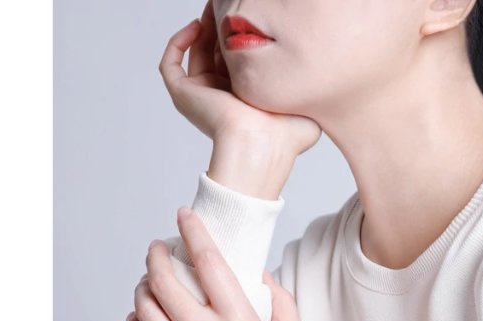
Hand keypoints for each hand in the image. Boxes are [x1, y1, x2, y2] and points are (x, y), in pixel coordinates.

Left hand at [122, 207, 309, 320]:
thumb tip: (257, 272)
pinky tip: (139, 319)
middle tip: (158, 250)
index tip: (185, 216)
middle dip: (156, 256)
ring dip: (142, 288)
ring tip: (148, 285)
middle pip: (164, 280)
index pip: (207, 261)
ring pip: (144, 309)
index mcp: (239, 320)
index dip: (193, 231)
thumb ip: (280, 298)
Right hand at [159, 0, 320, 158]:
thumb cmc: (284, 137)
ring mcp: (201, 95)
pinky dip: (177, 42)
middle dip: (219, 27)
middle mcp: (221, 96)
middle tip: (227, 7)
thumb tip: (312, 77)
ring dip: (202, 27)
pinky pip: (170, 64)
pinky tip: (195, 25)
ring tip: (213, 9)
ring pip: (194, 52)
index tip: (250, 20)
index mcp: (245, 98)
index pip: (238, 60)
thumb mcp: (305, 110)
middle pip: (214, 50)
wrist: (262, 146)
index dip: (240, 38)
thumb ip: (304, 92)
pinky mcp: (184, 95)